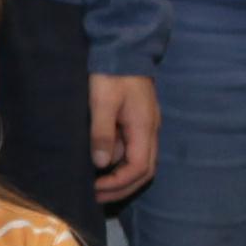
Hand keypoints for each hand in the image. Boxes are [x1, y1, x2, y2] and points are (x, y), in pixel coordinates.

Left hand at [89, 72, 157, 206]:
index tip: (95, 188)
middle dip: (121, 188)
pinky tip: (100, 164)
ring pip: (139, 162)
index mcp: (144, 128)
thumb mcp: (102, 101)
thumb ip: (102, 132)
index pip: (139, 168)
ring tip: (96, 185)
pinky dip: (118, 162)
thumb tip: (102, 163)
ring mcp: (145, 126)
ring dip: (120, 177)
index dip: (118, 183)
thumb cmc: (112, 73)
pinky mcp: (137, 121)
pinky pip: (132, 150)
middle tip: (96, 196)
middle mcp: (150, 131)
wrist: (123, 48)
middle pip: (144, 171)